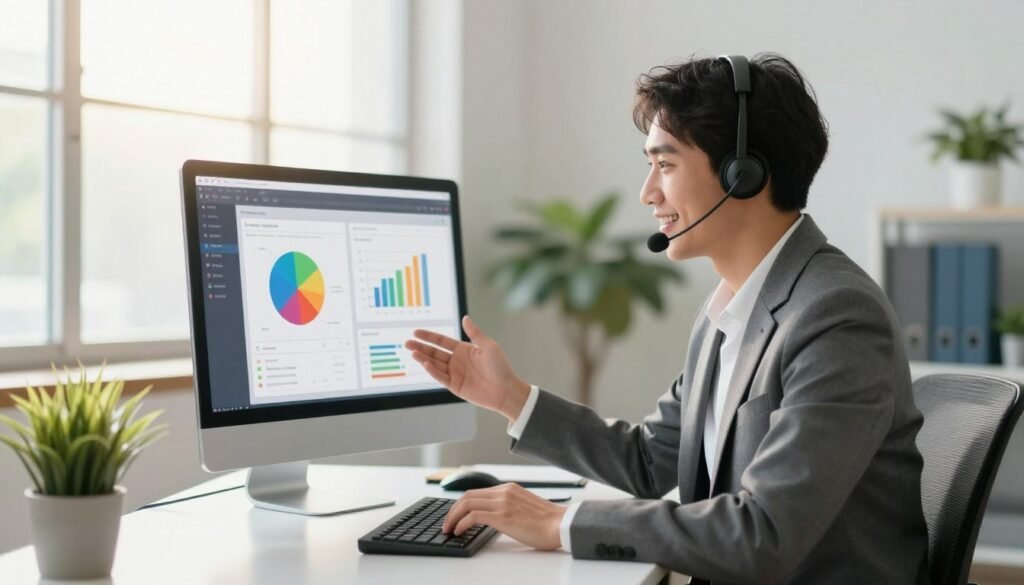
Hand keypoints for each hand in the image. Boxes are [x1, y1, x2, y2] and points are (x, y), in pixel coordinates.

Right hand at [405, 315, 529, 420]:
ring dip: (423, 358)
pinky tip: (425, 363)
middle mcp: (457, 361)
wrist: (506, 390)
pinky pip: (440, 377)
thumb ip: (475, 333)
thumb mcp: (489, 346)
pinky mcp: (455, 386)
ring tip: (412, 352)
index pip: (442, 341)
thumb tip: (465, 317)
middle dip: (420, 347)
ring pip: (435, 364)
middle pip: (434, 352)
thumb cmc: (500, 367)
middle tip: (407, 343)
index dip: (429, 337)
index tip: (415, 332)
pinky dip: (432, 370)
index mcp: (464, 349)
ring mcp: (455, 373)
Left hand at [442, 482, 566, 550]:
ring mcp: (502, 503)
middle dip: (453, 510)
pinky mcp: (502, 516)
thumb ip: (510, 506)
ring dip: (453, 517)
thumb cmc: (548, 522)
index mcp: (509, 488)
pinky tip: (459, 531)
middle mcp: (504, 492)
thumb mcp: (525, 506)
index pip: (478, 492)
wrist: (561, 525)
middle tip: (447, 523)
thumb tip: (496, 517)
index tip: (456, 515)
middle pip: (467, 495)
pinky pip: (473, 516)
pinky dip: (461, 523)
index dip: (462, 504)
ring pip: (466, 503)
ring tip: (449, 529)